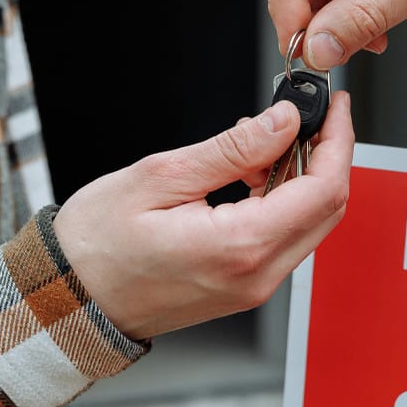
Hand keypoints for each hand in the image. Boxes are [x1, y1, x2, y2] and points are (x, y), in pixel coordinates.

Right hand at [52, 93, 353, 339]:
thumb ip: (232, 150)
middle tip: (313, 114)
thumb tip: (283, 122)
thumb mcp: (160, 178)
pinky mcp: (246, 286)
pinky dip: (285, 200)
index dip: (337, 142)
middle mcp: (258, 275)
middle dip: (329, 155)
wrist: (69, 301)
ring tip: (269, 139)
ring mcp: (255, 286)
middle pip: (328, 209)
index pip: (323, 190)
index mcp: (241, 247)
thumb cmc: (95, 245)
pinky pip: (286, 238)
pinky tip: (255, 173)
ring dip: (304, 177)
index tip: (335, 106)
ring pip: (311, 224)